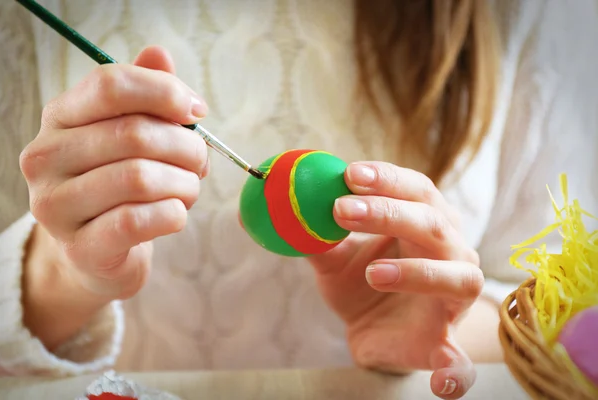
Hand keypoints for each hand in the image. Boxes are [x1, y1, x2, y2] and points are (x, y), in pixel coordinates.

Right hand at [19, 46, 208, 347]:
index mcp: (61, 118)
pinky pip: (138, 220)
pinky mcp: (80, 248)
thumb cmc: (121, 186)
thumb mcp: (130, 134)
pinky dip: (173, 213)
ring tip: (189, 189)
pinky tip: (176, 214)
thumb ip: (145, 93)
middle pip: (135, 132)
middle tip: (200, 161)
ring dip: (184, 183)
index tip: (197, 111)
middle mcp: (46, 157)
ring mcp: (56, 205)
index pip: (111, 84)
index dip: (165, 92)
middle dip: (186, 146)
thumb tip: (159, 54)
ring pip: (140, 177)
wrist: (98, 253)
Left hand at [309, 162, 483, 398]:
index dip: (386, 179)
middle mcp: (451, 253)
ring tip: (371, 272)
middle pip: (434, 223)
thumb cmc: (361, 282)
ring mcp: (453, 300)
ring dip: (416, 271)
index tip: (348, 173)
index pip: (416, 190)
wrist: (377, 333)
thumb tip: (258, 212)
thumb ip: (308, 233)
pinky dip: (456, 370)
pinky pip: (460, 361)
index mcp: (426, 223)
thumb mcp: (333, 257)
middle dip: (388, 213)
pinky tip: (442, 382)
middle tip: (340, 209)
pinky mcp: (444, 344)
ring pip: (456, 278)